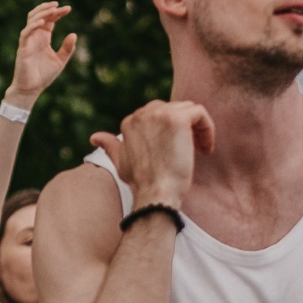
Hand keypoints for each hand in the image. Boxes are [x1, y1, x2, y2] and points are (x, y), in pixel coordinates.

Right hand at [7, 0, 78, 103]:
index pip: (50, 20)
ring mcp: (28, 41)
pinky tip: (42, 22)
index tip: (68, 9)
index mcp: (44, 38)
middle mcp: (35, 36)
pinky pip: (26, 33)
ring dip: (41, 13)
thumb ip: (67, 48)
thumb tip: (74, 34)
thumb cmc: (44, 75)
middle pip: (39, 15)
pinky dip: (33, 26)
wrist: (32, 89)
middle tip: (60, 5)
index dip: (58, 13)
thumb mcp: (60, 61)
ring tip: (53, 10)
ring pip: (31, 20)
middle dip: (49, 9)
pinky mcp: (23, 48)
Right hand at [90, 100, 211, 209]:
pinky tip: (206, 149)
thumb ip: (111, 146)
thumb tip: (95, 138)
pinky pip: (200, 113)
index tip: (176, 151)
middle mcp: (142, 113)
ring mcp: (160, 114)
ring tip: (201, 149)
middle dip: (185, 127)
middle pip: (174, 108)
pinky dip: (208, 128)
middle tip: (191, 150)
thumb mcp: (121, 162)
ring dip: (198, 128)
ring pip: (188, 109)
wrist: (155, 194)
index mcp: (130, 121)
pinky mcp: (178, 119)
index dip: (171, 132)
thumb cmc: (141, 183)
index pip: (159, 114)